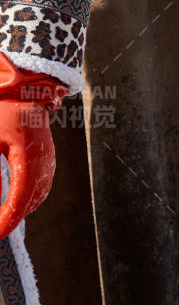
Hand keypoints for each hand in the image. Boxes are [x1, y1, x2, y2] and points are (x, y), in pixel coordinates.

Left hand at [0, 56, 65, 238]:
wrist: (23, 84)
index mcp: (29, 158)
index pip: (19, 199)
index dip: (7, 220)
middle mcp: (44, 163)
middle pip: (30, 201)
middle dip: (12, 218)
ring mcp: (48, 160)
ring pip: (37, 196)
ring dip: (21, 209)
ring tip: (4, 219)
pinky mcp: (47, 157)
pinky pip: (40, 185)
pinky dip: (27, 198)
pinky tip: (16, 202)